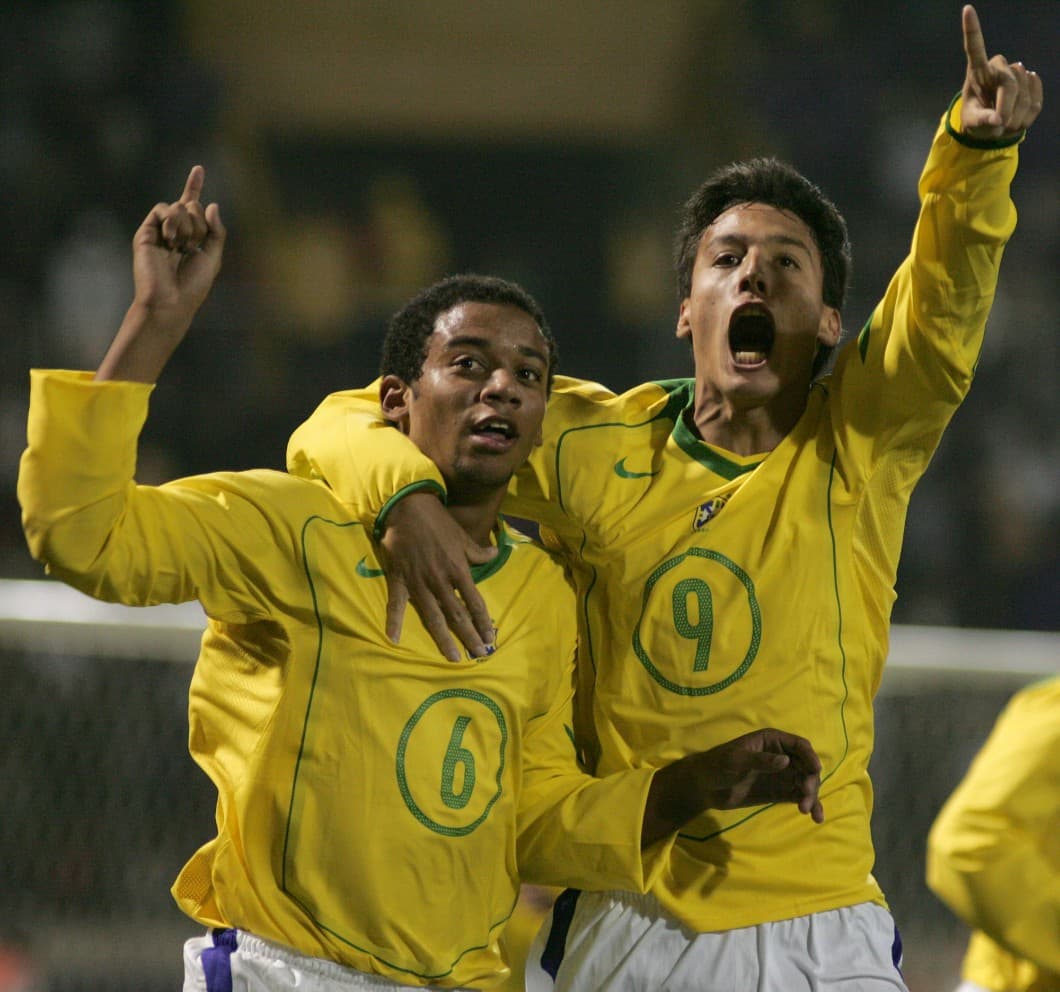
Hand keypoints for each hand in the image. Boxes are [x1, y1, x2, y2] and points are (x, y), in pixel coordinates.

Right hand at [96, 166, 225, 382]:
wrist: (170, 300)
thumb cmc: (193, 285)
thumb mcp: (214, 257)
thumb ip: (216, 231)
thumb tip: (211, 204)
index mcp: (190, 237)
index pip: (192, 207)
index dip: (194, 186)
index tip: (198, 168)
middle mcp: (174, 231)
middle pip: (192, 206)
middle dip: (200, 224)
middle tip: (193, 246)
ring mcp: (159, 230)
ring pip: (178, 206)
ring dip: (188, 226)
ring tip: (181, 248)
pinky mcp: (145, 231)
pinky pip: (163, 209)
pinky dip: (172, 222)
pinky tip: (171, 241)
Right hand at [379, 492, 497, 660]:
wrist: (407, 507)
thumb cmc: (438, 521)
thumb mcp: (462, 536)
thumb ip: (478, 551)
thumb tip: (495, 554)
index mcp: (457, 570)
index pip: (474, 602)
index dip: (483, 621)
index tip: (490, 637)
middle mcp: (440, 580)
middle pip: (457, 615)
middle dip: (469, 636)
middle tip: (478, 655)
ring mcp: (418, 582)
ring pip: (433, 616)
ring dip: (443, 638)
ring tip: (452, 657)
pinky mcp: (399, 579)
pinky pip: (396, 604)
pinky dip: (394, 621)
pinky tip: (393, 640)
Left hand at [642, 728, 823, 847]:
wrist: (705, 787)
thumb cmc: (717, 765)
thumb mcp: (735, 760)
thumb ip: (760, 760)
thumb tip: (785, 761)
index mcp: (771, 741)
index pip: (799, 745)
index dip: (810, 756)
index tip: (815, 769)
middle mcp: (781, 756)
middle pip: (806, 765)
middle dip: (810, 779)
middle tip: (804, 795)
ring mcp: (782, 775)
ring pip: (805, 782)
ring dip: (811, 795)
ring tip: (805, 810)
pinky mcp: (779, 792)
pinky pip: (799, 796)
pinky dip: (809, 804)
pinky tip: (816, 816)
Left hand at [960, 5, 1042, 138]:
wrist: (994, 125)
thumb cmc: (976, 121)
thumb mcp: (972, 124)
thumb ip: (982, 121)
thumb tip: (998, 120)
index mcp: (976, 72)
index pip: (974, 49)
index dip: (972, 30)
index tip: (967, 9)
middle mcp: (996, 66)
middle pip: (1009, 82)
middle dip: (1007, 106)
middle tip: (1000, 124)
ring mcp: (1015, 72)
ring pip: (1024, 90)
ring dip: (1016, 114)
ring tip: (1004, 123)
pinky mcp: (1031, 82)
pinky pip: (1035, 99)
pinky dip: (1026, 116)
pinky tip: (1016, 118)